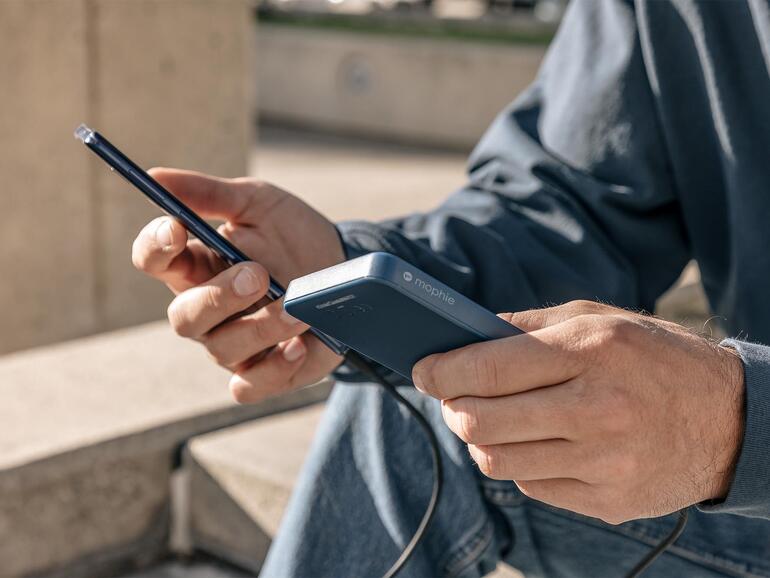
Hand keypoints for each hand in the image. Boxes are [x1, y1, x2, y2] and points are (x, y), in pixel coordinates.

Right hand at [132, 168, 344, 402]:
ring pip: (223, 349)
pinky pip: (248, 387)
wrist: (344, 267)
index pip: (154, 260)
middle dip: (218, 297)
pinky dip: (272, 370)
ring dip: (261, 327)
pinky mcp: (265, 372)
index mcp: (197, 263)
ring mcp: (234, 345)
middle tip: (258, 274)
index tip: (176, 228)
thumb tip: (155, 177)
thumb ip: (210, 194)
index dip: (155, 247)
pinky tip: (298, 347)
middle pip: (184, 317)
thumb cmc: (292, 235)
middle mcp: (207, 309)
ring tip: (299, 308)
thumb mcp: (257, 203)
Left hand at [412, 300, 744, 523]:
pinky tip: (535, 442)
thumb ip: (526, 327)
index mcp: (590, 350)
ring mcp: (603, 461)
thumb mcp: (597, 319)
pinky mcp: (608, 500)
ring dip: (479, 439)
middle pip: (481, 421)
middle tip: (453, 396)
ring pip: (496, 461)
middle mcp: (596, 408)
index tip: (423, 371)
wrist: (728, 420)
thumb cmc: (652, 358)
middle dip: (452, 408)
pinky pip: (530, 485)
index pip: (488, 367)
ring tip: (490, 420)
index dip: (441, 372)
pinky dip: (519, 462)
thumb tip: (462, 338)